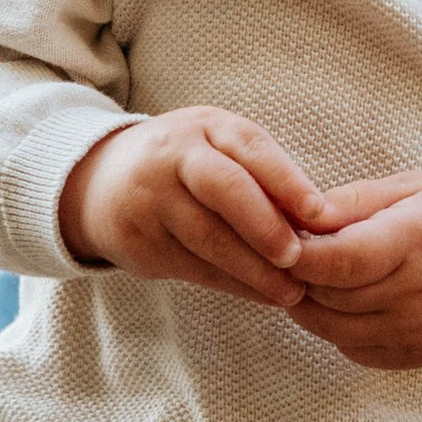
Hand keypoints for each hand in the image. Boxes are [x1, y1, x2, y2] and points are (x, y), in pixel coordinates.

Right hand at [58, 109, 322, 303]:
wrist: (99, 183)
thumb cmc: (186, 167)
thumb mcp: (218, 150)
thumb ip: (262, 175)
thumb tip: (322, 221)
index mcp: (205, 127)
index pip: (251, 147)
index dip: (288, 181)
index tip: (321, 215)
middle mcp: (172, 156)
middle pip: (224, 188)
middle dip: (265, 226)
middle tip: (298, 258)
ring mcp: (149, 198)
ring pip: (207, 236)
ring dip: (253, 269)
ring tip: (290, 291)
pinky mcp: (137, 240)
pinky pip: (191, 266)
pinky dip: (230, 284)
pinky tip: (260, 295)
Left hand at [285, 170, 421, 369]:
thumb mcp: (405, 188)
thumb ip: (349, 202)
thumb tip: (297, 215)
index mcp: (416, 239)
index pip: (343, 260)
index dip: (300, 256)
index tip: (279, 243)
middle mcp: (421, 292)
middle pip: (331, 296)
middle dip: (299, 277)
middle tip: (290, 254)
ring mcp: (420, 329)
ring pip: (333, 329)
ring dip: (310, 305)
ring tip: (312, 277)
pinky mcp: (417, 355)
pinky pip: (352, 349)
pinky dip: (335, 327)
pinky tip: (342, 301)